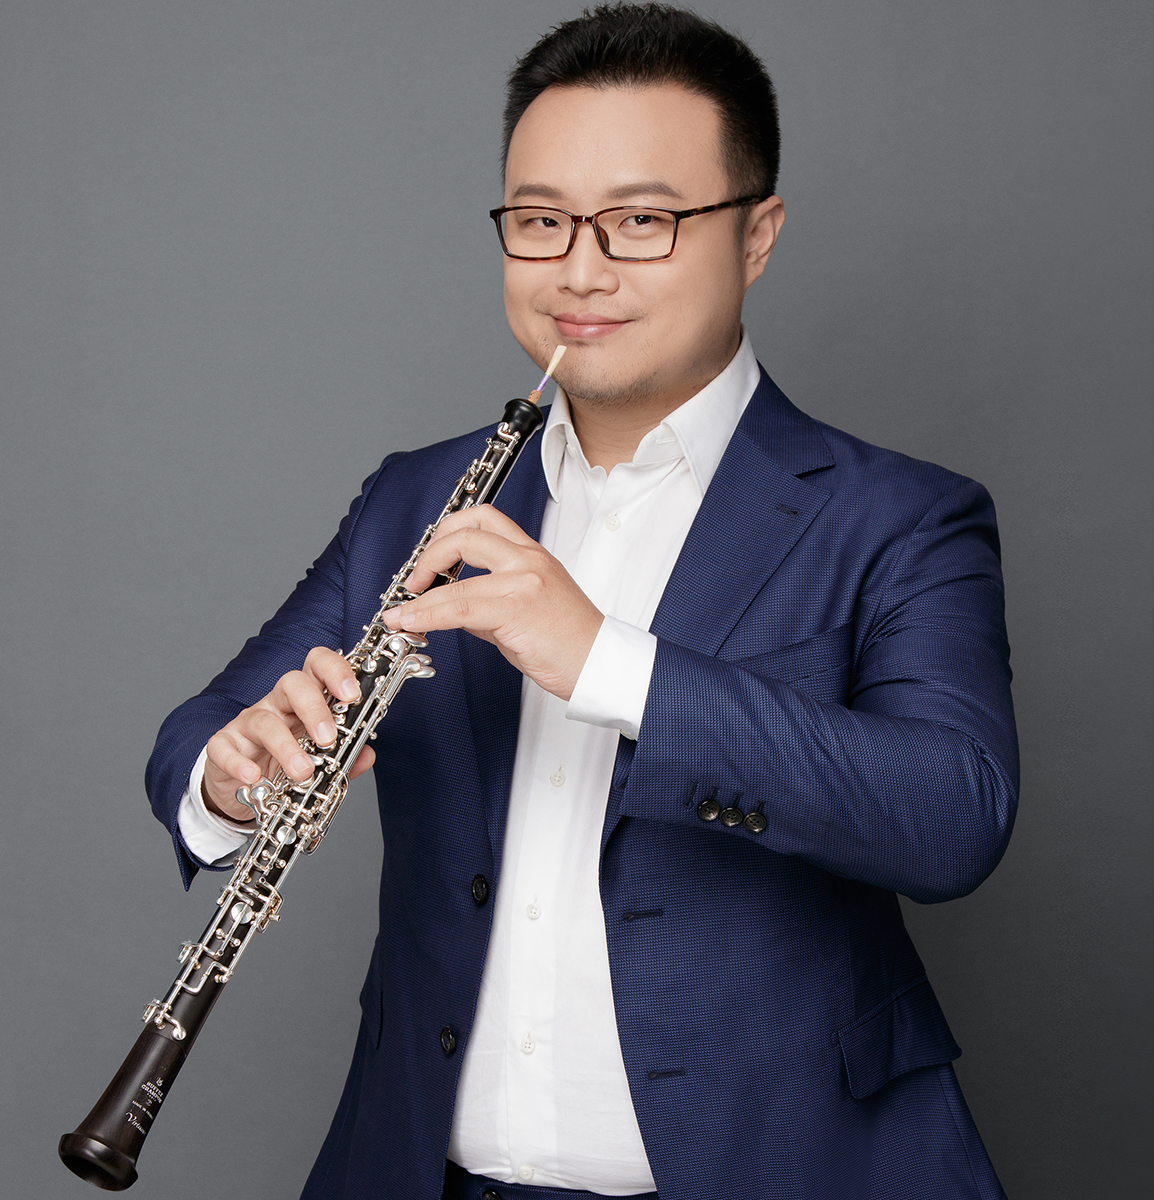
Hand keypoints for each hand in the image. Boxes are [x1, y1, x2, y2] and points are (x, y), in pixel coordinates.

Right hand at [202, 647, 375, 821]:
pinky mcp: (223, 745)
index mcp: (305, 700)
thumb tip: (367, 755)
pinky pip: (224, 747)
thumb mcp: (318, 759)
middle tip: (328, 738)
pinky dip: (239, 763)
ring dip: (286, 747)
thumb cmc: (283, 762)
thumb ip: (344, 757)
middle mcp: (276, 704)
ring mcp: (247, 723)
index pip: (318, 667)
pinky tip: (253, 777)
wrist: (243, 789)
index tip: (352, 694)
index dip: (336, 671)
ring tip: (303, 772)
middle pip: (292, 683)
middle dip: (314, 708)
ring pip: (264, 721)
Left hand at [382, 505, 602, 700]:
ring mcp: (523, 581)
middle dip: (428, 555)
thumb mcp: (527, 610)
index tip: (430, 558)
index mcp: (532, 554)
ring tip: (401, 612)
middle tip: (413, 582)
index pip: (484, 519)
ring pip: (456, 574)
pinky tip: (414, 623)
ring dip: (419, 593)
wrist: (600, 665)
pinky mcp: (517, 609)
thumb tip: (452, 607)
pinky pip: (460, 606)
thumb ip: (490, 603)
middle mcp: (528, 559)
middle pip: (465, 533)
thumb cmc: (570, 643)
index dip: (448, 531)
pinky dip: (429, 614)